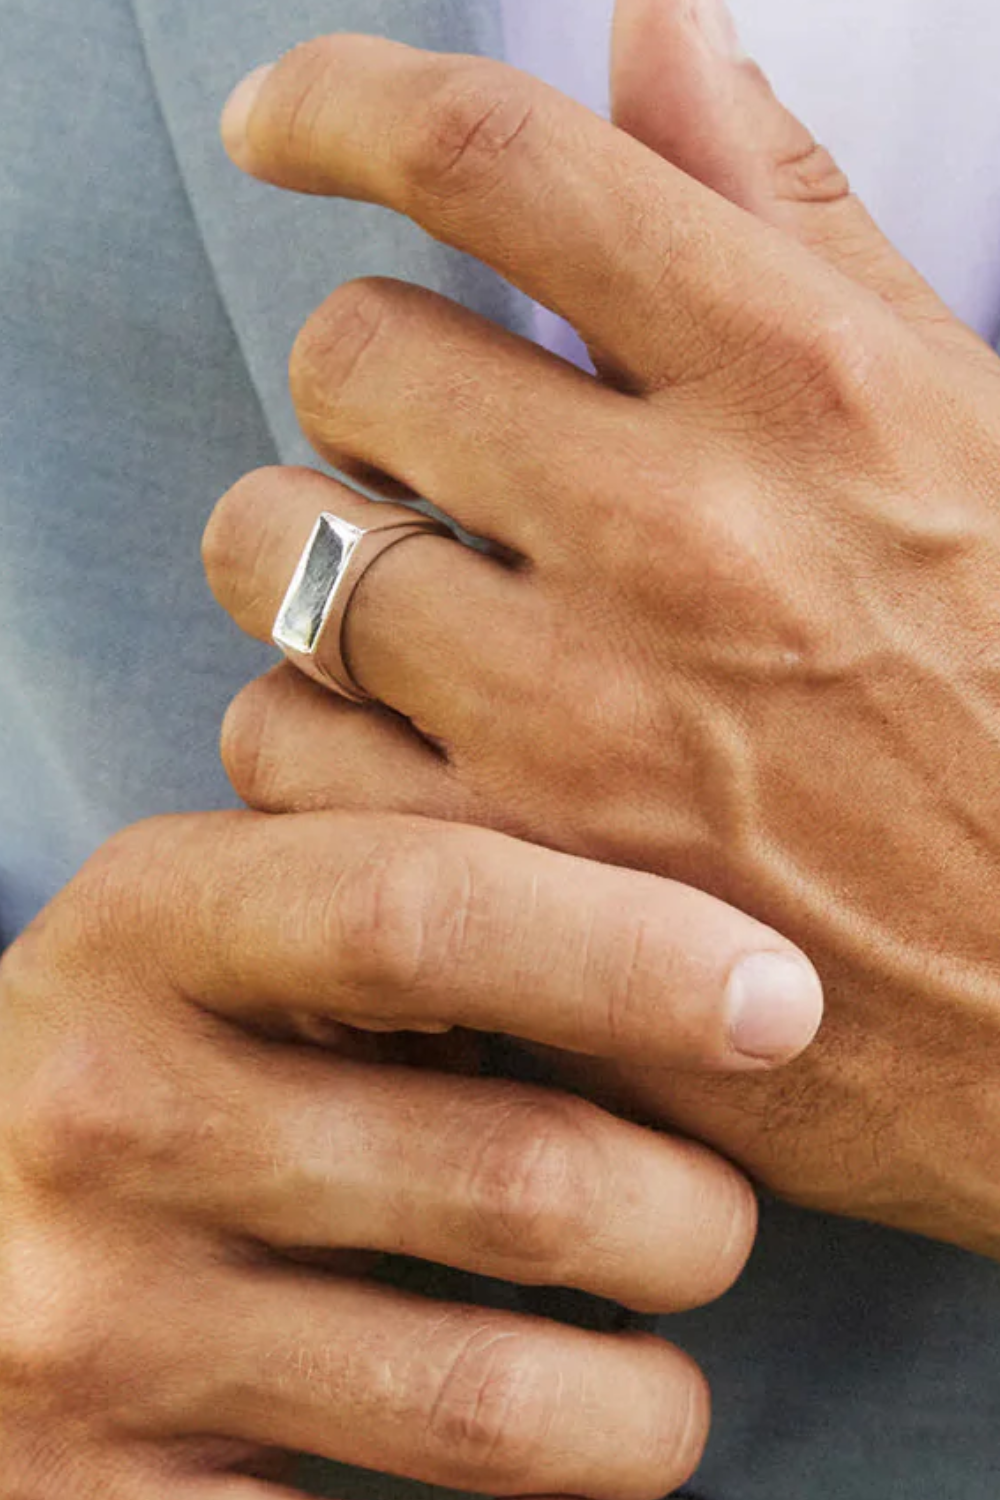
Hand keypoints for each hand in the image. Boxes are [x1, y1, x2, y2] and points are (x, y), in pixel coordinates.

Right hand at [0, 805, 823, 1496]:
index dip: (627, 954)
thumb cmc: (151, 1036)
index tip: (781, 1004)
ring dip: (646, 1406)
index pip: (417, 914)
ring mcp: (93, 1322)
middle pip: (508, 1177)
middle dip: (691, 1216)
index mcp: (157, 924)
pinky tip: (545, 1462)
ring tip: (657, 1376)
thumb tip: (692, 951)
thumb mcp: (222, 918)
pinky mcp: (96, 1499)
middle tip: (713, 1215)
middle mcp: (110, 1113)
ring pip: (489, 1406)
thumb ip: (399, 890)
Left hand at [209, 11, 999, 1257]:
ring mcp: (583, 726)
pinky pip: (281, 746)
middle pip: (350, 353)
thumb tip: (656, 28)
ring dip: (310, 553)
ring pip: (280, 552)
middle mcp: (680, 538)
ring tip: (408, 599)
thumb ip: (794, 220)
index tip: (284, 121)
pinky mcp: (514, 888)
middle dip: (365, 381)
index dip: (344, 103)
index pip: (498, 160)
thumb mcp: (964, 430)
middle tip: (422, 441)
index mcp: (806, 391)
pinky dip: (308, 725)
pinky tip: (398, 742)